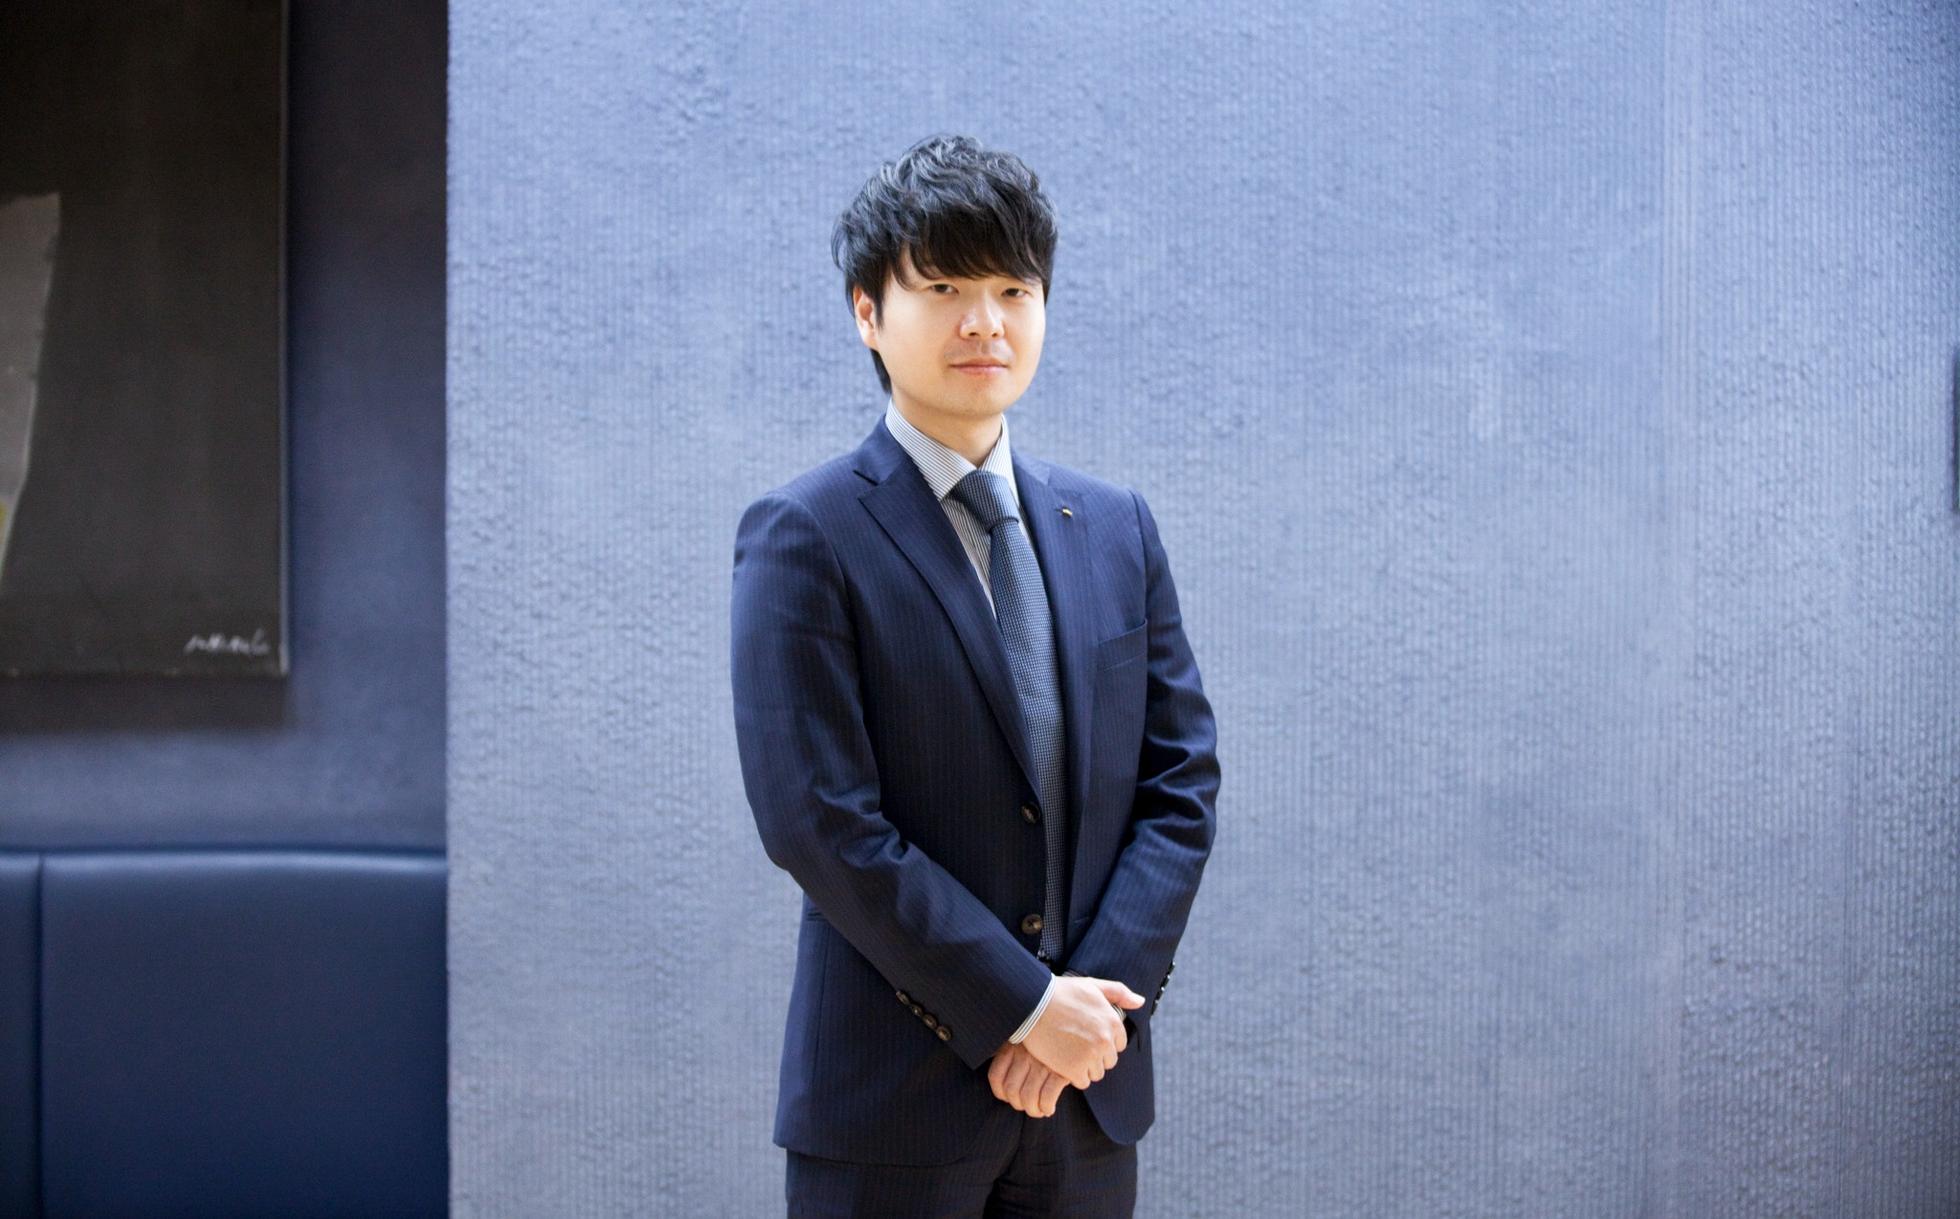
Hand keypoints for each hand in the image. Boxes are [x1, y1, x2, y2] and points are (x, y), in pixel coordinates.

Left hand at [988, 1040, 1069, 1117]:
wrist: (1079, 1027)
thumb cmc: (1049, 1035)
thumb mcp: (1026, 1036)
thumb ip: (1010, 1049)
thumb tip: (997, 1068)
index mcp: (1013, 1044)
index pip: (996, 1076)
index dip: (1000, 1093)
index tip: (1008, 1098)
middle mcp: (1025, 1053)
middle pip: (1011, 1090)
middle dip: (1018, 1104)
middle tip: (1027, 1106)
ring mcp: (1043, 1062)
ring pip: (1029, 1097)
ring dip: (1033, 1110)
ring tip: (1038, 1111)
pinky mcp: (1062, 1070)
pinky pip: (1047, 1097)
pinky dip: (1046, 1108)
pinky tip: (1049, 1108)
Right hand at [1019, 975, 1145, 1089]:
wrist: (1032, 1004)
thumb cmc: (1061, 993)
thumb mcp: (1092, 985)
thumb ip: (1119, 992)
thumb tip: (1140, 1002)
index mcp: (1112, 1022)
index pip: (1119, 1045)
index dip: (1104, 1042)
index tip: (1088, 1037)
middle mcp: (1105, 1040)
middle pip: (1109, 1061)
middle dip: (1095, 1056)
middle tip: (1076, 1046)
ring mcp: (1091, 1055)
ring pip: (1096, 1073)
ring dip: (1084, 1067)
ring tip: (1068, 1053)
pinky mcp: (1074, 1068)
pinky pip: (1082, 1082)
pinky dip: (1073, 1075)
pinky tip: (1062, 1062)